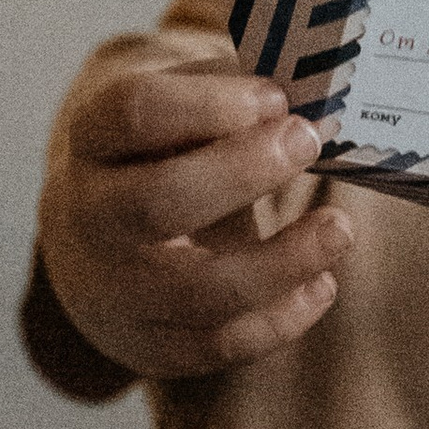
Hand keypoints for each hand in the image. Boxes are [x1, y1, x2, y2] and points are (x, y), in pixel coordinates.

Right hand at [38, 46, 352, 379]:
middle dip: (243, 173)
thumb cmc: (163, 153)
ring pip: (195, 290)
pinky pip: (218, 345)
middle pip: (158, 203)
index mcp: (93, 139)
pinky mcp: (148, 344)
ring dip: (281, 261)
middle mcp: (89, 216)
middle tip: (310, 141)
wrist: (101, 239)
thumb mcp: (177, 105)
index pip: (133, 114)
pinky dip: (280, 320)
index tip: (276, 96)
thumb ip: (233, 88)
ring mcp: (112, 289)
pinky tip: (321, 283)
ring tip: (339, 229)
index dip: (209, 104)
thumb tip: (318, 83)